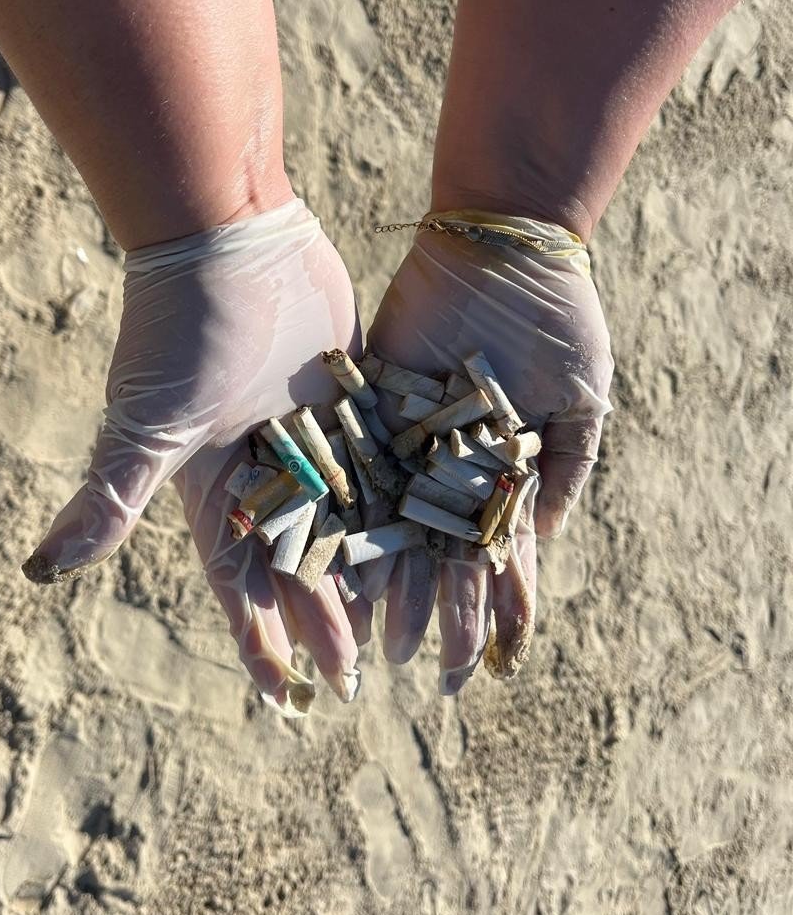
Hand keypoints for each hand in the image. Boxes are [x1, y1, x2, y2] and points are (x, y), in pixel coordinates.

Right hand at [22, 198, 361, 714]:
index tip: (283, 696)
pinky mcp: (355, 393)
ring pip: (350, 519)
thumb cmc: (183, 330)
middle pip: (302, 561)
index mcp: (217, 485)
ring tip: (398, 628)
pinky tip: (436, 542)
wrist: (230, 235)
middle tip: (354, 677)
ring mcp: (315, 432)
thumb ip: (112, 497)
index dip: (259, 637)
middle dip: (323, 618)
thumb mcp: (150, 422)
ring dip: (370, 572)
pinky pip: (384, 460)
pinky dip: (406, 500)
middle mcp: (267, 467)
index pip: (239, 582)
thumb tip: (39, 570)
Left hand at [364, 215, 612, 692]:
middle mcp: (449, 464)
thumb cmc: (556, 321)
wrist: (503, 248)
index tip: (483, 667)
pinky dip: (346, 511)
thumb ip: (562, 470)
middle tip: (407, 664)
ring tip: (364, 634)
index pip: (492, 558)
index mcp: (500, 470)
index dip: (489, 611)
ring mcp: (408, 437)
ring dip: (379, 579)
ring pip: (390, 521)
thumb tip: (539, 541)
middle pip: (435, 554)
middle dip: (426, 610)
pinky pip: (355, 466)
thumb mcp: (581, 401)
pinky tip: (334, 560)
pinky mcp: (371, 402)